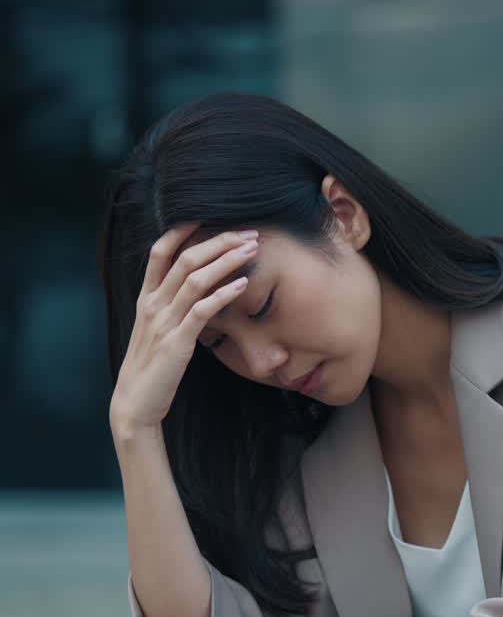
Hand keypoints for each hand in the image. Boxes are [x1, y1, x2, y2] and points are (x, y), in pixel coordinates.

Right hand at [109, 222, 259, 434]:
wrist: (136, 401)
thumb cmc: (152, 366)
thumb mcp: (159, 330)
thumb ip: (173, 307)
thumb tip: (199, 289)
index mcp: (146, 298)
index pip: (160, 252)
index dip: (182, 230)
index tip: (208, 215)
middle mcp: (152, 304)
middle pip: (185, 258)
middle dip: (218, 241)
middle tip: (248, 232)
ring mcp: (163, 322)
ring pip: (194, 279)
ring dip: (226, 260)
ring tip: (251, 249)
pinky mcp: (177, 342)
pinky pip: (201, 310)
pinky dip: (223, 294)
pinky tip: (243, 284)